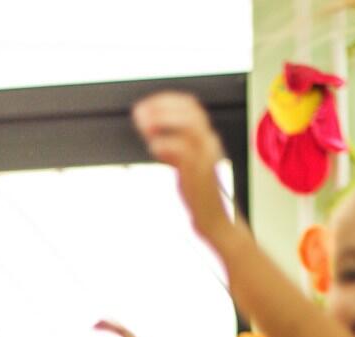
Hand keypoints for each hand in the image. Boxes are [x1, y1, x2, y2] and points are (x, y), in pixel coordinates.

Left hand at [132, 92, 231, 236]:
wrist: (214, 218)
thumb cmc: (198, 191)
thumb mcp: (184, 162)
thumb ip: (169, 146)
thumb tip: (150, 130)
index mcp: (206, 137)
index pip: (190, 106)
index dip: (166, 100)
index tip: (145, 105)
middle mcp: (209, 142)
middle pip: (191, 111)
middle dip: (162, 106)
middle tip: (140, 112)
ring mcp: (205, 156)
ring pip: (189, 125)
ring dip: (164, 120)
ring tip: (146, 126)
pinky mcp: (198, 172)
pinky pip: (183, 151)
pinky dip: (165, 145)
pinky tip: (153, 147)